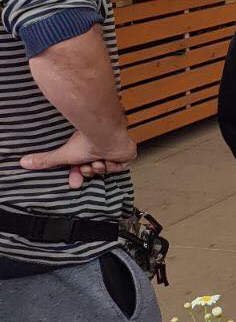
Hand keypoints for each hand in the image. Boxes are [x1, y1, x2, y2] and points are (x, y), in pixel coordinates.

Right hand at [20, 130, 135, 188]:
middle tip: (86, 168)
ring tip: (96, 161)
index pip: (81, 168)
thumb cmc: (86, 143)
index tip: (75, 183)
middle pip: (93, 170)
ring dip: (98, 168)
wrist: (104, 138)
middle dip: (88, 172)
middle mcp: (100, 150)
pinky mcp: (125, 155)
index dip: (78, 176)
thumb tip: (24, 162)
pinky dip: (112, 166)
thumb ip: (45, 160)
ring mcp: (113, 152)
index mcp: (86, 150)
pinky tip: (107, 159)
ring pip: (105, 170)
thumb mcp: (62, 155)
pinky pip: (119, 168)